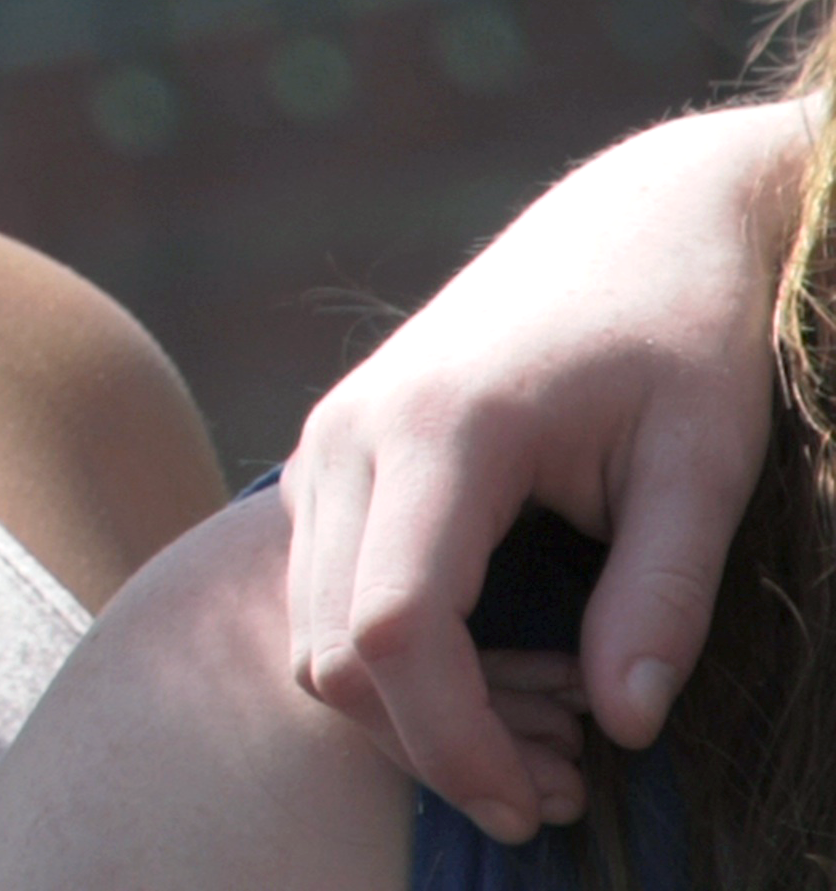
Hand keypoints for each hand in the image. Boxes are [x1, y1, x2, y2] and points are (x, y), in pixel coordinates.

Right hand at [281, 98, 809, 841]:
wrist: (637, 216)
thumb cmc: (684, 329)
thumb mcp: (705, 462)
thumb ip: (662, 596)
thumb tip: (626, 726)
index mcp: (441, 429)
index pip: (397, 628)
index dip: (453, 739)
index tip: (541, 803)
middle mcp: (352, 434)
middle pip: (333, 646)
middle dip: (431, 746)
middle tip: (556, 797)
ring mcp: (328, 441)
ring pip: (313, 629)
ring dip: (408, 710)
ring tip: (541, 743)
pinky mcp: (336, 454)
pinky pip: (326, 589)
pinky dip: (392, 659)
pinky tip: (500, 673)